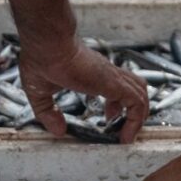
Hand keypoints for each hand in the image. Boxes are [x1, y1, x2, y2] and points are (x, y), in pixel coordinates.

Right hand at [18, 37, 148, 143]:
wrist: (47, 43)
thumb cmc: (42, 58)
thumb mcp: (40, 92)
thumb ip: (48, 112)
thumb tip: (57, 130)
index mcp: (92, 72)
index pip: (117, 84)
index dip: (118, 103)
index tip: (109, 116)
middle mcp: (106, 72)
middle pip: (135, 87)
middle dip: (133, 110)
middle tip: (122, 127)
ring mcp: (111, 76)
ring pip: (140, 93)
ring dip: (138, 117)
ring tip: (128, 135)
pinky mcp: (114, 83)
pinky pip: (136, 103)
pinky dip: (136, 121)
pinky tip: (126, 136)